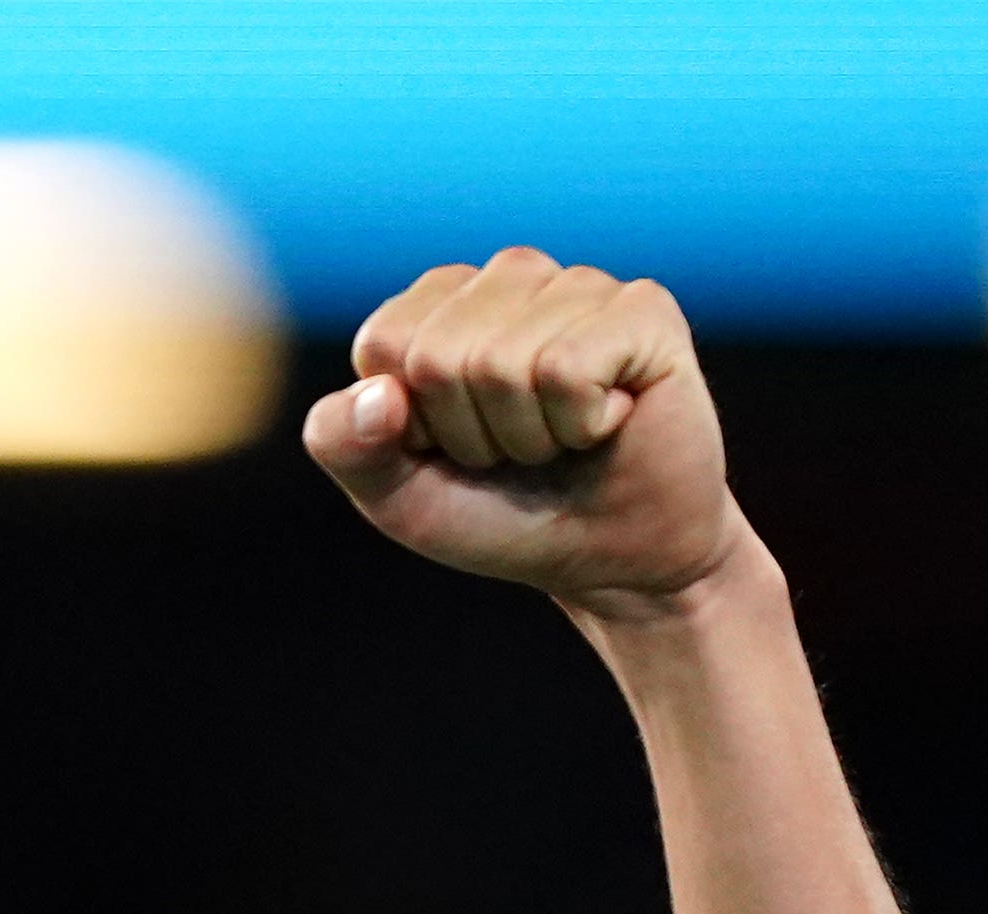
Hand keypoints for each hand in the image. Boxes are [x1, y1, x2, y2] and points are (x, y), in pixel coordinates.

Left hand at [302, 251, 738, 610]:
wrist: (611, 561)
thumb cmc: (501, 517)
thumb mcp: (398, 496)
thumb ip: (345, 446)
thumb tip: (376, 394)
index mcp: (440, 304)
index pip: (384, 344)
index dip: (414, 425)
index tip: (456, 448)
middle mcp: (510, 277)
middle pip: (440, 357)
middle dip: (471, 436)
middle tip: (517, 453)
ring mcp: (579, 285)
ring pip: (504, 365)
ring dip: (529, 437)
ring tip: (562, 440)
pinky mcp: (643, 309)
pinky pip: (569, 370)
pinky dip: (581, 425)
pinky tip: (609, 423)